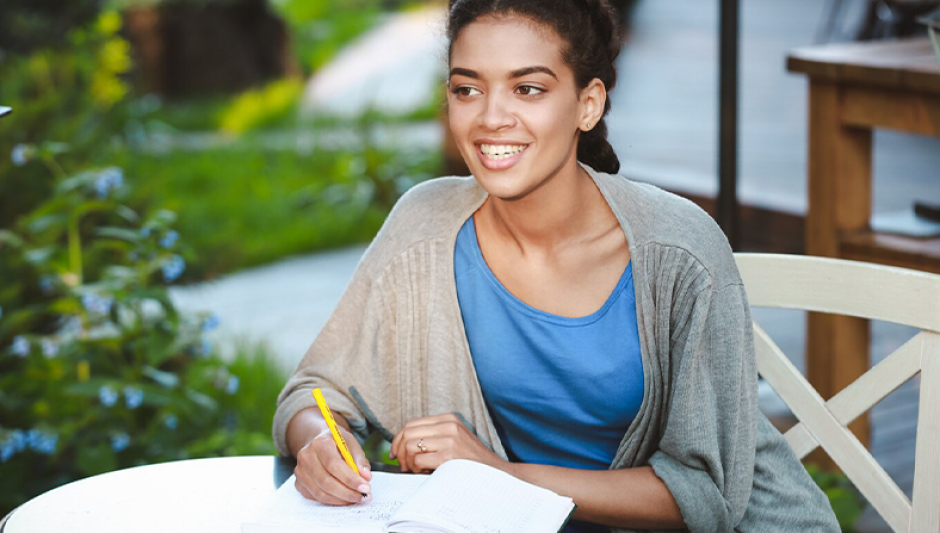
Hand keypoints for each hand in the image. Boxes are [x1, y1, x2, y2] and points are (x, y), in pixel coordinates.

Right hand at [294, 426, 372, 504]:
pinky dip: (333, 500)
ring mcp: (300, 471)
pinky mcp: (299, 483)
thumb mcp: (350, 443)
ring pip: (321, 493)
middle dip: (348, 492)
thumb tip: (366, 477)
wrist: (318, 442)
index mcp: (319, 443)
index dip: (350, 478)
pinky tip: (345, 498)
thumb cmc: (337, 443)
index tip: (366, 487)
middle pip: (326, 481)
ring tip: (357, 498)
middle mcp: (306, 457)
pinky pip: (317, 497)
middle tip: (364, 496)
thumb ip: (359, 459)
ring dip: (342, 499)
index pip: (333, 464)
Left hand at [390, 413, 506, 473]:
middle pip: (408, 433)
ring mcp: (449, 440)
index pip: (412, 424)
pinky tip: (425, 473)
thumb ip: (434, 435)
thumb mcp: (455, 438)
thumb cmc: (472, 459)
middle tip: (404, 465)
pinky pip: (419, 460)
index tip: (395, 452)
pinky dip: (417, 469)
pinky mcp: (449, 456)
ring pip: (411, 446)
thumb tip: (402, 444)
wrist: (495, 472)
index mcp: (448, 419)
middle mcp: (448, 425)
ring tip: (416, 469)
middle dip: (400, 451)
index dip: (398, 439)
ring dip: (409, 462)